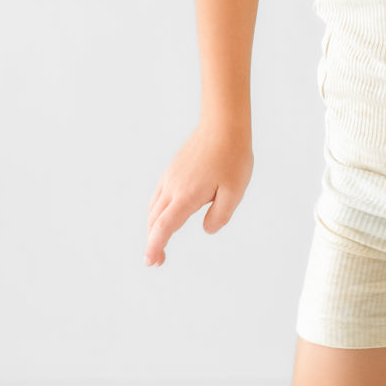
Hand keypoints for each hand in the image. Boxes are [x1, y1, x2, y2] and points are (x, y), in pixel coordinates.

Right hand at [143, 121, 252, 266]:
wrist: (224, 125)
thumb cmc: (233, 157)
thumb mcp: (235, 192)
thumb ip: (220, 216)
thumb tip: (207, 229)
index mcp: (186, 196)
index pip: (164, 227)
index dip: (155, 246)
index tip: (151, 261)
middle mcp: (173, 187)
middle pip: (154, 220)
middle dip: (153, 241)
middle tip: (158, 260)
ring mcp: (170, 176)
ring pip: (154, 207)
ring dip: (153, 226)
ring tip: (160, 240)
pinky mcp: (173, 169)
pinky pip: (158, 195)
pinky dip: (156, 211)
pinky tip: (166, 214)